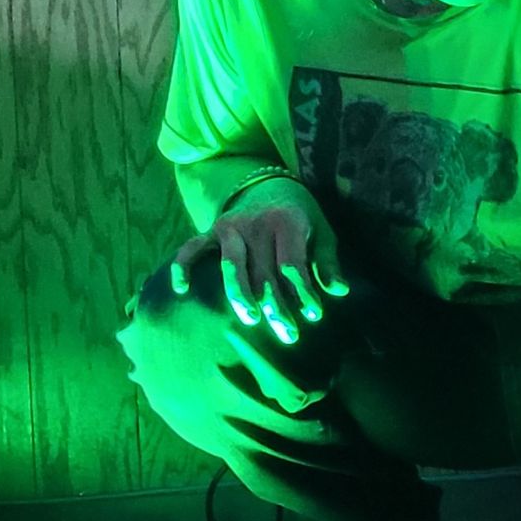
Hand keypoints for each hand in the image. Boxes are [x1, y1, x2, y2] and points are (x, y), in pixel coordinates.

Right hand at [169, 175, 348, 344]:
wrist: (270, 185)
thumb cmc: (301, 218)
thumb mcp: (322, 233)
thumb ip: (327, 262)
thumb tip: (339, 291)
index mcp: (286, 222)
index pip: (292, 264)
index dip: (303, 292)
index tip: (314, 315)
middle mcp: (256, 223)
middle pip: (264, 272)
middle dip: (277, 306)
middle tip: (288, 335)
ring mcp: (230, 227)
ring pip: (232, 267)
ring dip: (241, 296)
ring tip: (252, 320)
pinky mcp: (211, 231)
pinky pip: (192, 248)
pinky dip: (183, 266)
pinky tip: (181, 290)